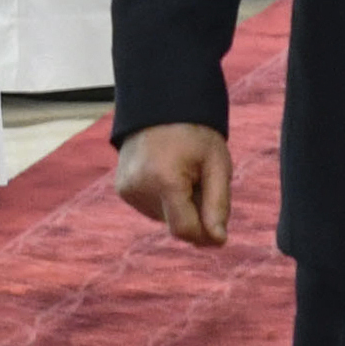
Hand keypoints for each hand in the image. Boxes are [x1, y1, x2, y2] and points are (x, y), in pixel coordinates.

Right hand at [115, 121, 231, 246]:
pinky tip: (169, 174)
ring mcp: (127, 189)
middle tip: (203, 183)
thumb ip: (218, 204)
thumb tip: (218, 241)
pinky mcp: (123, 189)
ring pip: (164, 218)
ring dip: (180, 206)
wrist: (161, 104)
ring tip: (185, 173)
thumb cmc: (196, 133)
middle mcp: (139, 188)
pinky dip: (166, 200)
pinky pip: (152, 208)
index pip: (184, 230)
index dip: (205, 235)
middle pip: (175, 224)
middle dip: (195, 214)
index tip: (221, 233)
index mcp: (164, 181)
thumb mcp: (217, 164)